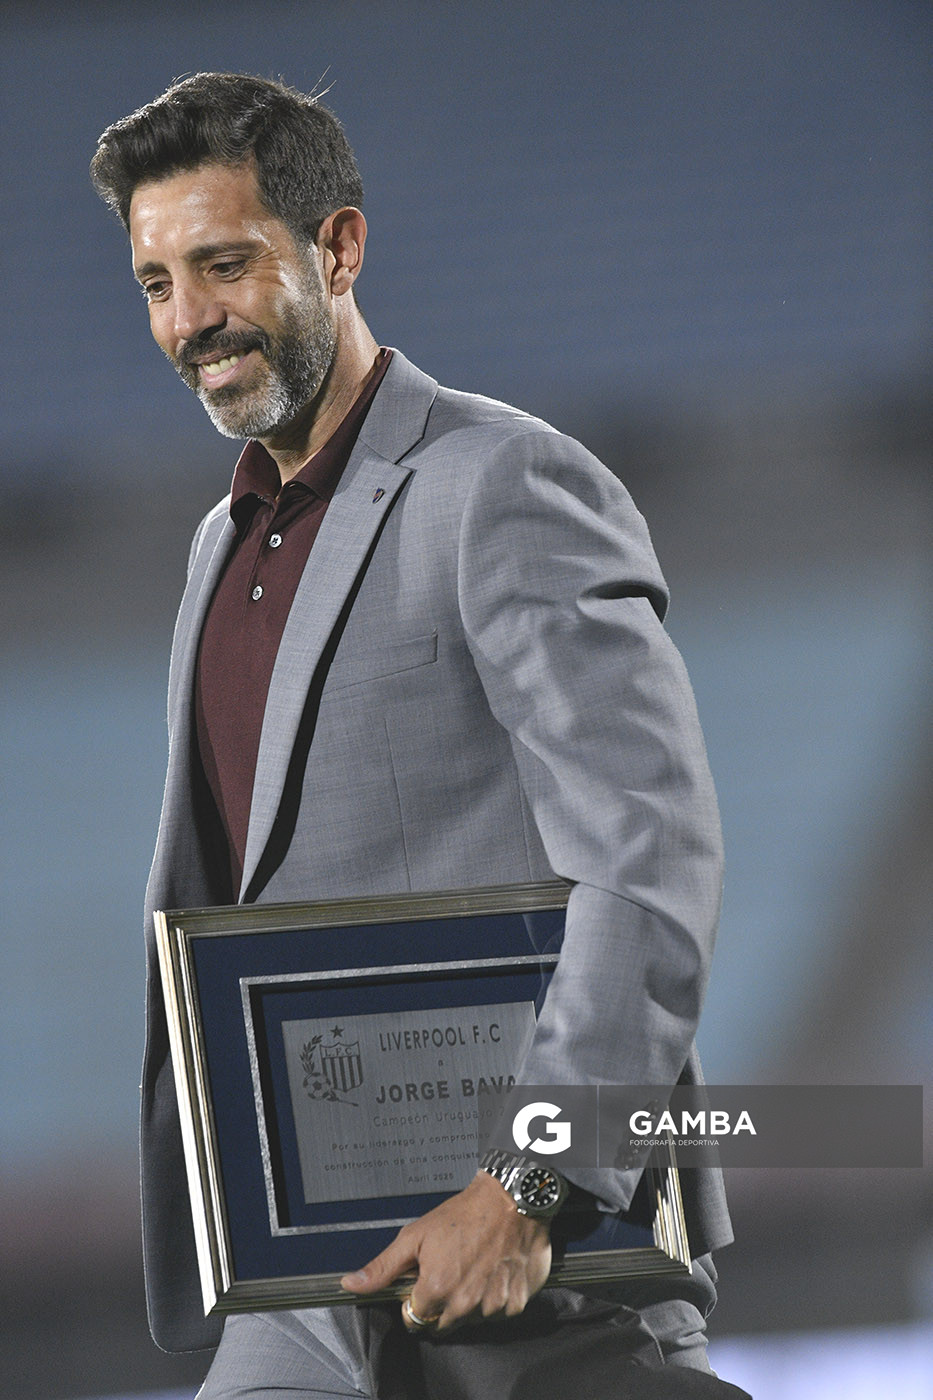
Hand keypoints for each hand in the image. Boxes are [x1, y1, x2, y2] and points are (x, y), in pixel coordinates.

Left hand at [340, 1169, 551, 1331]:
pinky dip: (494, 1299)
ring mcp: (492, 1306)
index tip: (424, 1284)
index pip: (414, 1319)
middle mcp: (464, 1304)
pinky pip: (498, 1314)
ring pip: (471, 1321)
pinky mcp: (516, 1303)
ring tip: (473, 1269)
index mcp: (437, 1289)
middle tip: (449, 1273)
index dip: (415, 1301)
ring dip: (469, 1303)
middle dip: (440, 1305)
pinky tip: (492, 1273)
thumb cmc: (465, 1214)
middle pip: (442, 1325)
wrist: (510, 1200)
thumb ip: (383, 1267)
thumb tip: (352, 1284)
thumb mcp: (416, 1235)